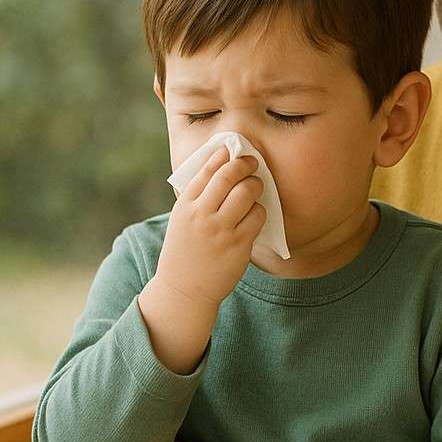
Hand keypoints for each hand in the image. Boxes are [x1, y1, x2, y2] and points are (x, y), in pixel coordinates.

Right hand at [157, 145, 266, 305]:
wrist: (183, 290)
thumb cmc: (186, 250)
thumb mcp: (182, 219)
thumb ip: (198, 194)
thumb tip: (221, 162)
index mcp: (185, 205)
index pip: (207, 169)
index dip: (224, 155)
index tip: (233, 150)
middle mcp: (202, 215)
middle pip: (229, 175)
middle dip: (245, 164)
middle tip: (252, 163)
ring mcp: (221, 230)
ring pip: (247, 192)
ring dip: (255, 185)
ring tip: (255, 188)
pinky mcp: (239, 244)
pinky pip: (258, 215)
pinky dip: (259, 211)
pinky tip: (254, 214)